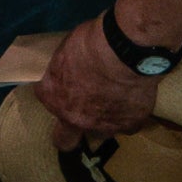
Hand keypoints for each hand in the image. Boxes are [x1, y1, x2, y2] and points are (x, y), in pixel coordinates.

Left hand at [34, 13, 166, 147]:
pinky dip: (130, 114)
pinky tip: (135, 100)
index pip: (47, 101)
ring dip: (103, 121)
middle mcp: (76, 119)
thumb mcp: (65, 51)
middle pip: (67, 139)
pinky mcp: (130, 124)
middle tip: (82, 114)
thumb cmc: (90, 43)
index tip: (65, 85)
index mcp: (52, 97)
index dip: (56, 94)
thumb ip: (63, 69)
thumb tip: (68, 70)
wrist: (124, 51)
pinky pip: (128, 124)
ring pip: (101, 133)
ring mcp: (104, 125)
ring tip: (115, 101)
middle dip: (70, 132)